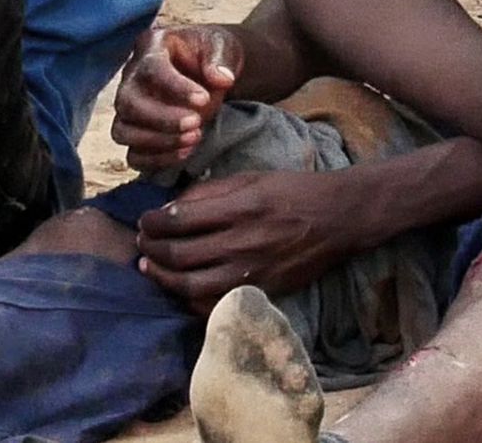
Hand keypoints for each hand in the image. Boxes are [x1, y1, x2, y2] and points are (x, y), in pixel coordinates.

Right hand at [114, 26, 242, 174]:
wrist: (212, 69)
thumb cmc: (213, 53)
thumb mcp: (222, 46)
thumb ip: (220, 60)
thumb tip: (222, 79)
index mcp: (151, 46)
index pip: (151, 69)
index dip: (175, 88)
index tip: (204, 99)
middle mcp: (131, 76)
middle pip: (128, 103)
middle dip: (163, 119)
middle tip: (197, 123)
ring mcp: (129, 106)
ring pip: (123, 131)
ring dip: (158, 141)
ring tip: (195, 137)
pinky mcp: (136, 131)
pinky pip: (132, 154)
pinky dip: (156, 159)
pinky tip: (185, 151)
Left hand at [138, 171, 358, 314]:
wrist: (338, 218)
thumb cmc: (294, 191)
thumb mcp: (254, 178)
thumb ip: (212, 191)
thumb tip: (171, 207)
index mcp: (241, 207)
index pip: (179, 219)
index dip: (153, 221)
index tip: (145, 219)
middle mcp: (242, 242)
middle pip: (178, 254)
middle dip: (151, 248)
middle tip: (143, 242)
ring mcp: (250, 272)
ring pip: (188, 286)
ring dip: (161, 277)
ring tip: (150, 266)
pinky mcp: (258, 291)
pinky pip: (211, 304)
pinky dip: (187, 298)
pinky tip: (179, 287)